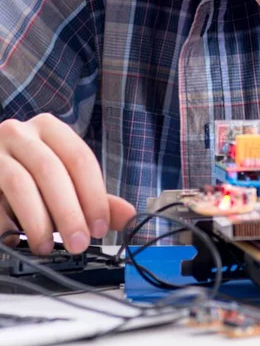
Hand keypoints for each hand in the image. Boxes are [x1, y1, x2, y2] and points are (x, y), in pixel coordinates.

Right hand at [0, 114, 135, 254]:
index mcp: (51, 129)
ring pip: (19, 184)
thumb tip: (129, 216)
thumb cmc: (30, 176)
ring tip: (46, 246)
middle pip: (51, 170)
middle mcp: (20, 132)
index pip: (80, 159)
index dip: (94, 196)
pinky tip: (14, 238)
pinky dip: (6, 223)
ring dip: (37, 221)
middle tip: (78, 243)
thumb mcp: (66, 182)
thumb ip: (95, 198)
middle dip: (69, 212)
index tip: (100, 227)